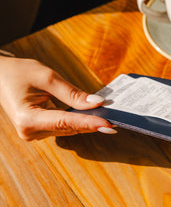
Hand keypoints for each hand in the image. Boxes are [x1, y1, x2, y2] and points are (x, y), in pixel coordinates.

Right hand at [0, 56, 116, 139]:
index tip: (109, 125)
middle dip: (93, 122)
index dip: (89, 123)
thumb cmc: (18, 73)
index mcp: (28, 119)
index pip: (66, 122)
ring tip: (109, 117)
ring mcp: (34, 134)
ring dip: (88, 122)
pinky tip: (94, 117)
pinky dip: (79, 121)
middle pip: (69, 128)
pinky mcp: (39, 131)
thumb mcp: (47, 77)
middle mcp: (30, 132)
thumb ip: (72, 93)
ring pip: (69, 129)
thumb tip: (97, 103)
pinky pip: (64, 127)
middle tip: (117, 120)